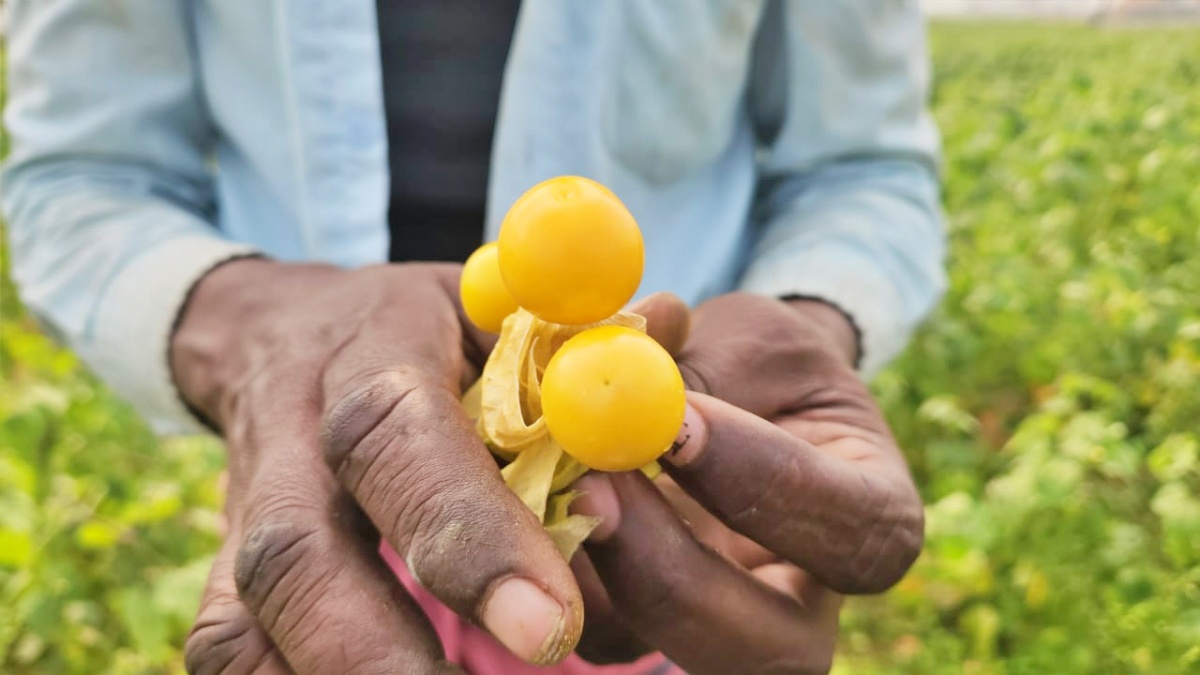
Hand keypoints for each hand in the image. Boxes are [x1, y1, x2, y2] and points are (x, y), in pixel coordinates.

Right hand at [173, 259, 584, 673]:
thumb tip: (646, 422)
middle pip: (299, 551)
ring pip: (244, 620)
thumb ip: (571, 359)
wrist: (283, 333)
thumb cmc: (426, 328)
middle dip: (382, 651)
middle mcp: (292, 436)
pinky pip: (233, 650)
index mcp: (372, 350)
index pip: (397, 435)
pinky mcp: (226, 572)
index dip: (464, 531)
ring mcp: (246, 513)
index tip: (548, 625)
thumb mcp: (501, 307)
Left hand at [571, 293, 923, 673]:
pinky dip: (553, 571)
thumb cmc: (758, 363)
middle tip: (595, 490)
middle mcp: (810, 597)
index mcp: (873, 516)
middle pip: (773, 647)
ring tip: (550, 483)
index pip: (852, 531)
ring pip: (671, 652)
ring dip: (597, 575)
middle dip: (674, 575)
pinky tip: (524, 501)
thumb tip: (634, 338)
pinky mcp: (647, 623)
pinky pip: (600, 629)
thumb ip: (697, 355)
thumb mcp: (747, 338)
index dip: (763, 483)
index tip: (680, 420)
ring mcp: (727, 625)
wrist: (730, 398)